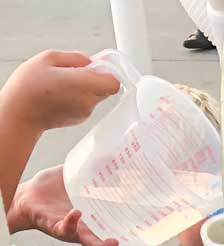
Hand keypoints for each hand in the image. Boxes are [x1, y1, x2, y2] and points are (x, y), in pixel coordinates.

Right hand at [3, 51, 120, 131]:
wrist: (20, 114)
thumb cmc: (30, 86)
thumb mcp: (50, 58)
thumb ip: (76, 58)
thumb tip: (90, 62)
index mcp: (84, 85)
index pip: (114, 82)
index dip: (108, 72)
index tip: (96, 65)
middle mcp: (88, 102)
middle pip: (106, 88)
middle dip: (96, 77)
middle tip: (75, 70)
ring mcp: (85, 113)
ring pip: (96, 95)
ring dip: (86, 86)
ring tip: (63, 82)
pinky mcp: (80, 120)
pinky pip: (87, 103)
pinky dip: (79, 96)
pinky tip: (61, 93)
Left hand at [8, 167, 154, 245]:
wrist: (28, 196)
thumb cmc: (55, 191)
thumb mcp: (79, 179)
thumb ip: (97, 171)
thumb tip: (115, 155)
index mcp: (96, 223)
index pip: (120, 237)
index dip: (136, 245)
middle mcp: (88, 232)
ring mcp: (73, 232)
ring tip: (114, 244)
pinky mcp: (56, 227)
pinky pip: (66, 228)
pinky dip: (72, 223)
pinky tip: (77, 213)